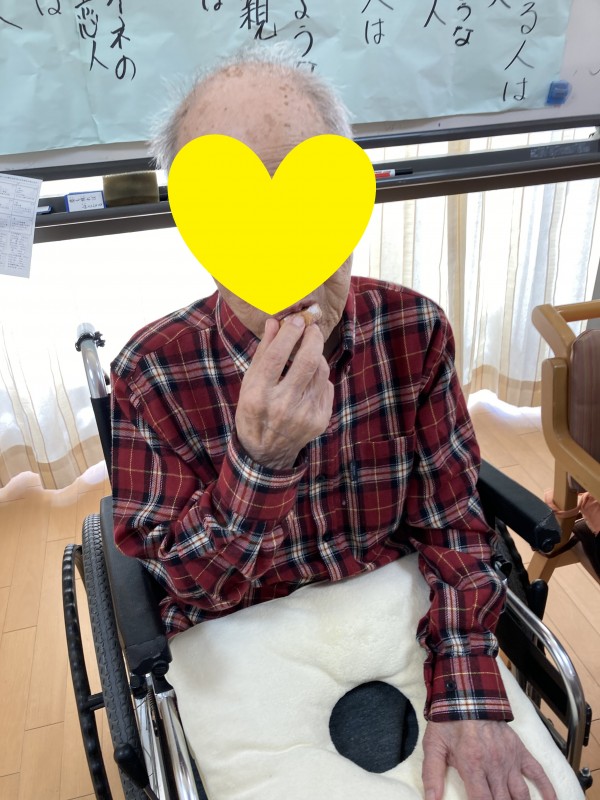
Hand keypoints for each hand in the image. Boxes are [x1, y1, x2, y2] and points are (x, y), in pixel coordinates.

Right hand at [235, 315, 333, 469]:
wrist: (267, 452)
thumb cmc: (254, 411)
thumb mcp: (249, 384)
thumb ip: (263, 352)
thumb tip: (275, 322)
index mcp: (258, 395)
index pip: (276, 356)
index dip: (289, 333)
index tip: (297, 319)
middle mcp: (283, 406)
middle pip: (307, 361)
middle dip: (313, 337)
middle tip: (312, 327)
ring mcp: (304, 415)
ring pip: (321, 371)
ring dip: (317, 354)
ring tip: (308, 350)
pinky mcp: (320, 420)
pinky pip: (326, 387)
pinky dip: (319, 377)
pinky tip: (309, 378)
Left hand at [422, 719, 556, 799]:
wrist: (467, 694)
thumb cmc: (448, 721)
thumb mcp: (434, 745)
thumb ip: (432, 775)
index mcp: (473, 766)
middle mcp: (494, 766)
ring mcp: (510, 759)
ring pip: (521, 795)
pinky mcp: (520, 751)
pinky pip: (538, 773)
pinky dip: (547, 789)